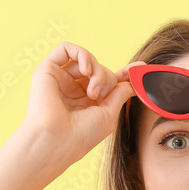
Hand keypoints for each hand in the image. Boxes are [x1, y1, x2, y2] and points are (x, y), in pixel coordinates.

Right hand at [20, 41, 138, 165]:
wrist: (57, 141)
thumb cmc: (82, 135)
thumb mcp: (109, 113)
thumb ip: (120, 93)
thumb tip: (133, 81)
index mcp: (87, 102)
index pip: (107, 81)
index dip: (124, 73)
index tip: (140, 68)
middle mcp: (73, 89)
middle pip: (100, 69)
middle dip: (108, 79)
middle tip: (102, 95)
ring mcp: (60, 79)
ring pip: (87, 60)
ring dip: (98, 72)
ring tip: (93, 91)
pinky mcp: (47, 70)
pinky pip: (67, 48)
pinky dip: (82, 54)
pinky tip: (86, 70)